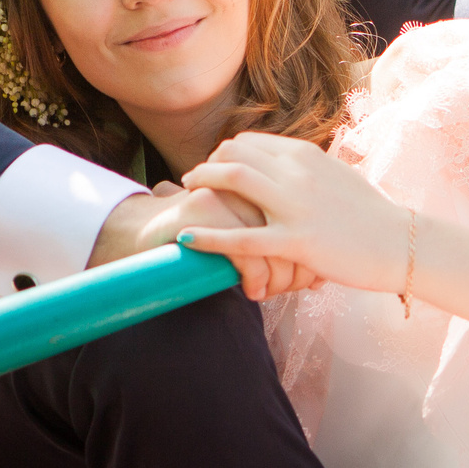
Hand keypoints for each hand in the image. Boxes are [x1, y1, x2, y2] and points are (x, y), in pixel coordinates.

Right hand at [92, 183, 308, 300]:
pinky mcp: (203, 208)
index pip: (308, 216)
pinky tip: (254, 291)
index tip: (312, 278)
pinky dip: (255, 278)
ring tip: (271, 292)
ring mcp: (226, 191)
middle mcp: (250, 180)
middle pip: (297, 229)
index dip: (314, 253)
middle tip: (292, 289)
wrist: (149, 226)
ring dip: (280, 278)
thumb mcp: (248, 222)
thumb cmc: (209, 232)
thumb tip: (319, 276)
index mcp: (267, 176)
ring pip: (274, 242)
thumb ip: (279, 232)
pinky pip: (246, 249)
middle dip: (302, 268)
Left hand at [178, 132, 416, 297]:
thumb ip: (309, 170)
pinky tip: (185, 240)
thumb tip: (289, 168)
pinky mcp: (296, 242)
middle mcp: (298, 172)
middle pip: (234, 154)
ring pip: (233, 181)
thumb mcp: (339, 178)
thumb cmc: (373, 217)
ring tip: (186, 197)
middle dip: (207, 166)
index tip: (215, 170)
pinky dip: (208, 237)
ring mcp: (296, 206)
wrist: (403, 244)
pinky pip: (241, 238)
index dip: (225, 155)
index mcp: (307, 156)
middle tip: (193, 182)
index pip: (249, 143)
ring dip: (201, 185)